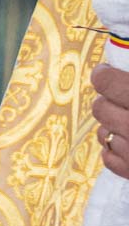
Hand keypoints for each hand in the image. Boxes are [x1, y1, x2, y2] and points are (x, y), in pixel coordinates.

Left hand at [92, 65, 128, 179]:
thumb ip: (128, 82)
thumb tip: (106, 68)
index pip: (105, 81)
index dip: (104, 76)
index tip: (107, 74)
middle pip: (99, 107)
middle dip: (110, 104)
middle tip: (126, 104)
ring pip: (102, 133)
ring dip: (115, 129)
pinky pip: (107, 157)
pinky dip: (118, 152)